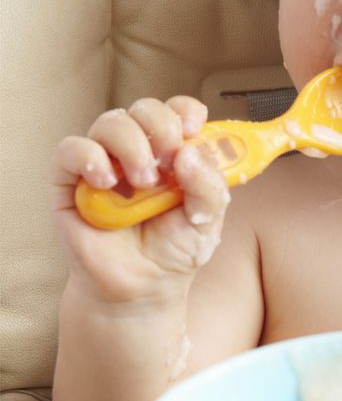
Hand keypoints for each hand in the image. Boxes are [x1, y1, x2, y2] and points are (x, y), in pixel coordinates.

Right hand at [51, 96, 229, 303]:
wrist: (141, 290)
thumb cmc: (172, 254)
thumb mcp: (206, 223)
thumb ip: (210, 188)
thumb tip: (191, 151)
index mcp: (174, 157)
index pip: (178, 113)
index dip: (185, 111)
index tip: (193, 126)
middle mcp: (138, 154)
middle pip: (145, 110)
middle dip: (160, 127)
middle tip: (168, 161)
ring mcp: (105, 164)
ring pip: (110, 123)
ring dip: (131, 146)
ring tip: (143, 184)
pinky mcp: (72, 182)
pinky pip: (71, 149)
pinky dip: (89, 157)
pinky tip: (106, 181)